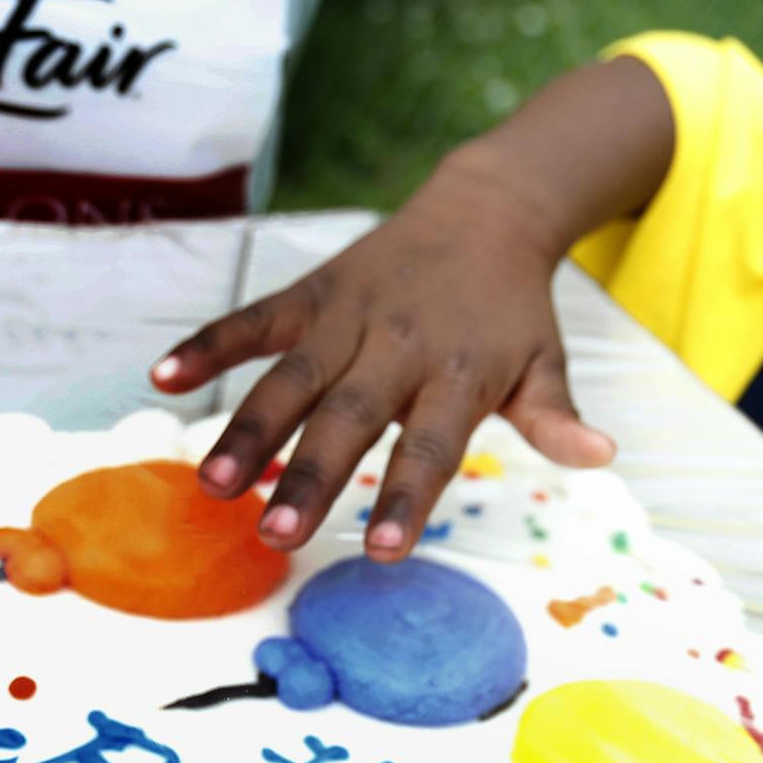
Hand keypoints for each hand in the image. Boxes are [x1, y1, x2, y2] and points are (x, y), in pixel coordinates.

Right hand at [150, 157, 614, 560]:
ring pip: (290, 377)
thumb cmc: (513, 310)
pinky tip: (161, 377)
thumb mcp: (545, 363)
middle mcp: (397, 345)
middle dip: (311, 475)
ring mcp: (348, 316)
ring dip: (251, 429)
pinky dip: (207, 344)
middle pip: (348, 418)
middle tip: (274, 533)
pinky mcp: (311, 292)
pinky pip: (253, 319)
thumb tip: (601, 456)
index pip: (430, 446)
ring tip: (214, 484)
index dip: (409, 497)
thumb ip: (557, 417)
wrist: (487, 211)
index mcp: (456, 374)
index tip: (385, 551)